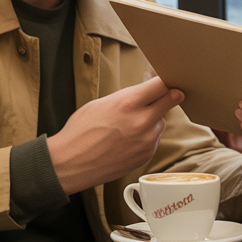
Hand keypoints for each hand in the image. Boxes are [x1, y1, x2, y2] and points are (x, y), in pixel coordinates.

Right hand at [48, 77, 183, 193]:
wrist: (71, 162)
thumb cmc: (81, 131)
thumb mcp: (101, 103)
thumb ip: (128, 97)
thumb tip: (146, 91)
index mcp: (128, 103)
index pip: (162, 84)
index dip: (166, 80)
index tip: (168, 79)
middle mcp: (142, 121)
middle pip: (171, 100)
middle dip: (170, 95)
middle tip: (169, 93)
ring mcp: (146, 140)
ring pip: (162, 122)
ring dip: (154, 120)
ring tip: (130, 125)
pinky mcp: (146, 155)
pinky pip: (155, 139)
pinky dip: (147, 137)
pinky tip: (128, 139)